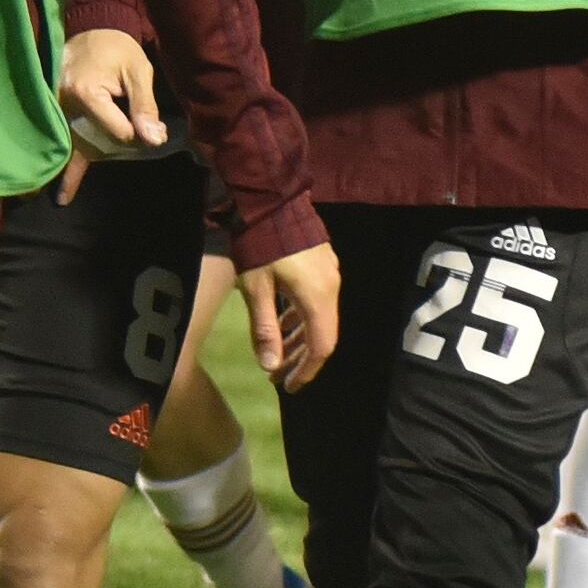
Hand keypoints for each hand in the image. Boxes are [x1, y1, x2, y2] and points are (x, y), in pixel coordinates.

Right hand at [53, 29, 170, 190]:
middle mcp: (64, 105)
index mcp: (85, 93)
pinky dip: (64, 167)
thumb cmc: (116, 48)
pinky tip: (60, 196)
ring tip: (61, 198)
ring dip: (73, 168)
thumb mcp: (138, 71)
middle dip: (113, 145)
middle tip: (130, 143)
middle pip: (95, 141)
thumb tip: (154, 139)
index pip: (117, 131)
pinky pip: (61, 142)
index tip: (145, 123)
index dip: (135, 131)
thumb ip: (145, 106)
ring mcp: (55, 111)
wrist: (89, 30)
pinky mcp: (55, 114)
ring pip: (75, 145)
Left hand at [237, 242, 340, 387]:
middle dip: (300, 358)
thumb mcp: (256, 289)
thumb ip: (264, 328)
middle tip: (278, 376)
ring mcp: (329, 274)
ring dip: (299, 338)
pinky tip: (283, 325)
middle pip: (322, 334)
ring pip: (319, 317)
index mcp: (318, 297)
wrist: (272, 200)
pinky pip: (316, 301)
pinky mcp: (322, 264)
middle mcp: (331, 288)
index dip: (306, 370)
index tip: (289, 387)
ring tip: (277, 355)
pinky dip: (300, 318)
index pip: (321, 346)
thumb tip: (270, 367)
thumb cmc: (260, 246)